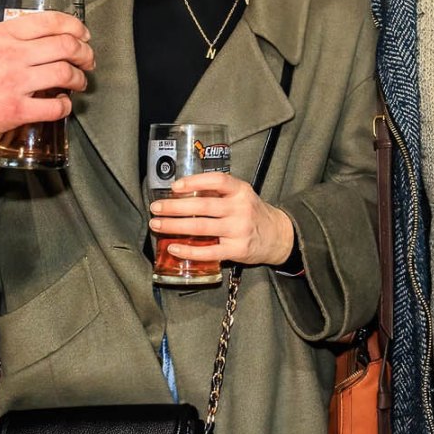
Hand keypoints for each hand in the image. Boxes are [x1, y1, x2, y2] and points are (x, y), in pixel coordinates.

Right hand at [0, 11, 93, 140]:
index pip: (51, 22)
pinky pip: (54, 107)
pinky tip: (62, 105)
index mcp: (3, 33)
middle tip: (88, 60)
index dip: (74, 26)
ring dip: (79, 79)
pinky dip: (64, 106)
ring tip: (79, 83)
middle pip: (66, 46)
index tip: (83, 34)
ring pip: (66, 74)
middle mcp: (16, 54)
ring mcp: (18, 83)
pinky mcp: (17, 110)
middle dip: (84, 52)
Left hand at [150, 172, 295, 266]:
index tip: (174, 186)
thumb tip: (183, 190)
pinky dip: (188, 250)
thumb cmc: (252, 213)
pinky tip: (173, 247)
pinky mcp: (237, 250)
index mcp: (241, 191)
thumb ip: (219, 193)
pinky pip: (208, 252)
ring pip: (201, 227)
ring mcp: (239, 230)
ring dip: (175, 226)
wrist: (277, 236)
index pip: (217, 181)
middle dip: (174, 207)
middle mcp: (240, 209)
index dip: (194, 181)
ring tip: (157, 224)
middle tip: (156, 207)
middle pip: (203, 205)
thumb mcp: (242, 196)